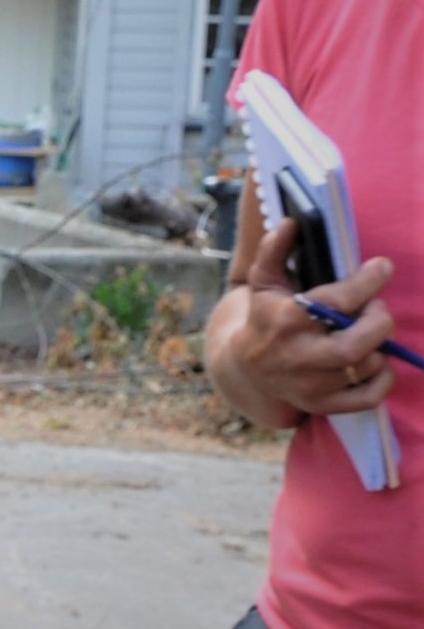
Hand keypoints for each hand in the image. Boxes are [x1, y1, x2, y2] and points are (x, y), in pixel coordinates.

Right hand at [216, 217, 396, 418]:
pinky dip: (383, 379)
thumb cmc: (263, 318)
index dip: (367, 281)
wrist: (245, 370)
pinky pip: (369, 397)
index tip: (383, 267)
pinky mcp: (323, 406)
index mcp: (285, 320)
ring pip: (367, 366)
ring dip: (379, 346)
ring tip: (367, 332)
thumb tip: (292, 222)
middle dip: (378, 320)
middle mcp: (298, 356)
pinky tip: (374, 361)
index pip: (337, 301)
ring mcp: (311, 385)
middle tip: (375, 308)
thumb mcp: (263, 282)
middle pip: (359, 343)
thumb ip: (275, 251)